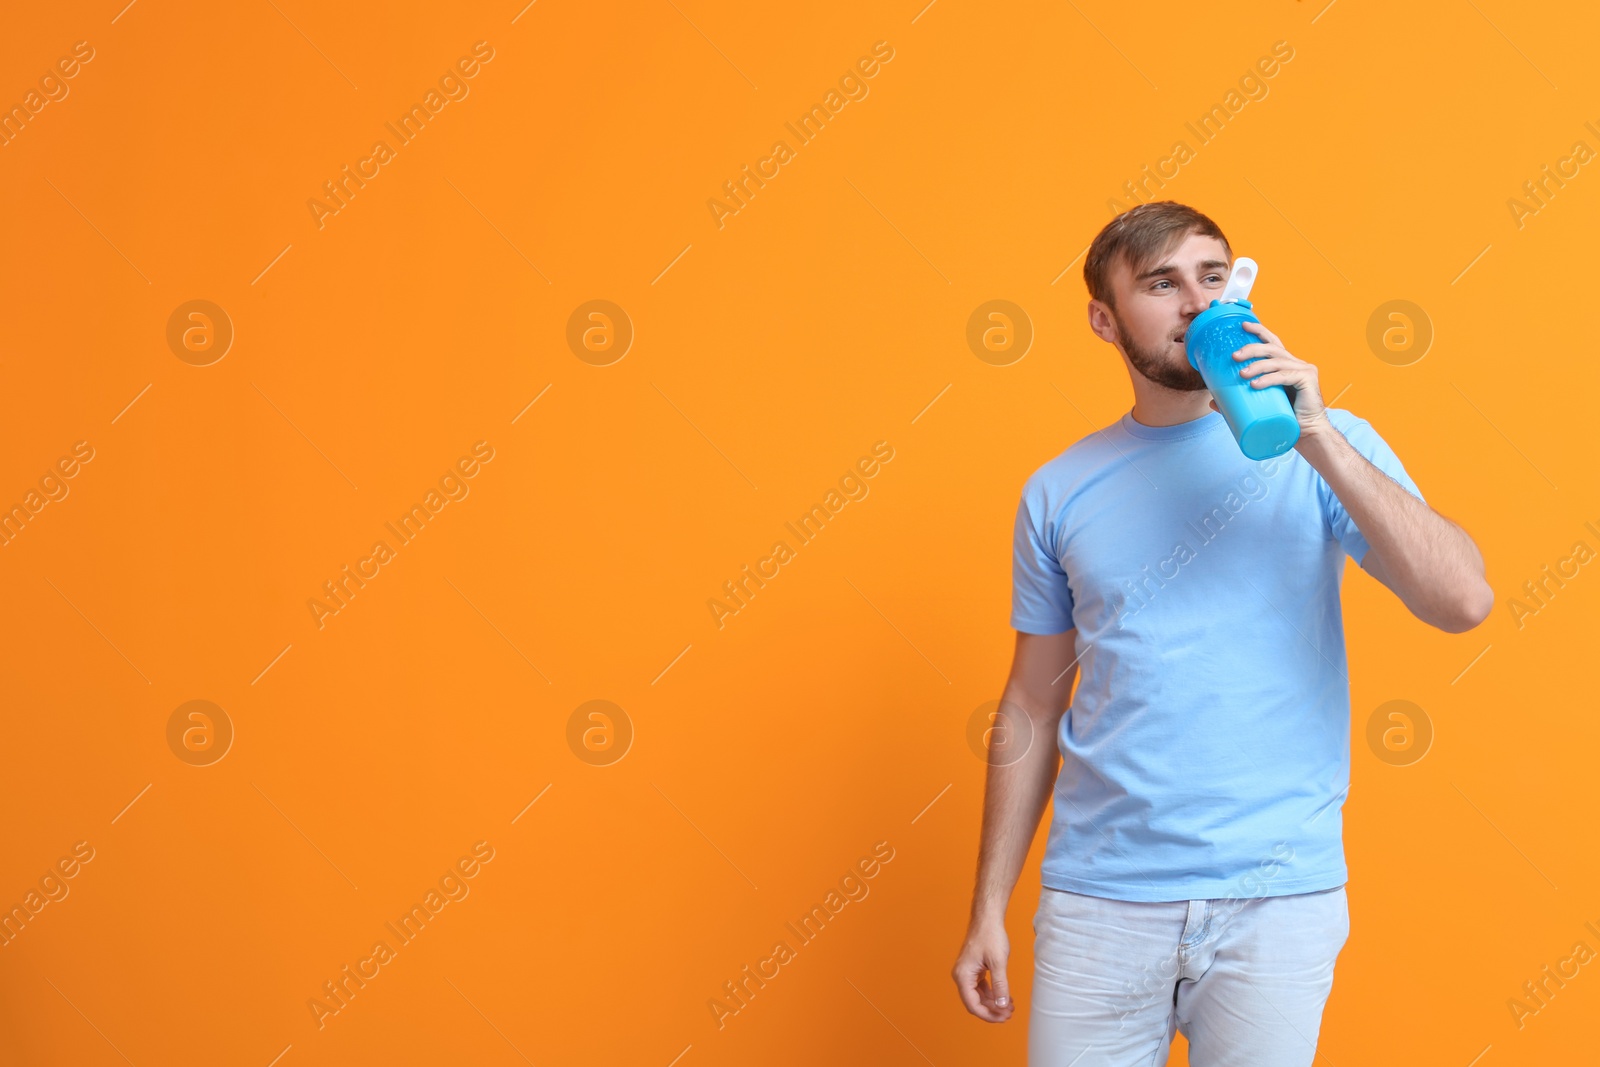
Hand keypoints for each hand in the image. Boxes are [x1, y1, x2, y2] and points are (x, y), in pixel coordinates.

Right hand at [952, 922, 1014, 1022]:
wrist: (987, 918)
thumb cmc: (990, 936)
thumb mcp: (998, 962)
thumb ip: (1000, 986)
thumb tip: (1001, 1006)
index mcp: (963, 975)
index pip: (972, 1004)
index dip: (988, 1014)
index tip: (1003, 1017)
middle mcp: (961, 976)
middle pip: (974, 1002)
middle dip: (992, 1010)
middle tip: (1009, 1013)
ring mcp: (967, 972)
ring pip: (978, 996)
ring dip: (993, 1003)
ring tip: (1009, 1006)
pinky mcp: (973, 969)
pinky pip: (980, 987)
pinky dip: (992, 993)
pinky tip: (1004, 996)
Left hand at [1207, 320, 1331, 445]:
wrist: (1307, 433)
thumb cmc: (1285, 417)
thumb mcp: (1261, 404)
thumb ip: (1239, 400)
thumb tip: (1212, 402)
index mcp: (1286, 364)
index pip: (1272, 342)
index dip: (1259, 331)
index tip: (1243, 325)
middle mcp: (1296, 363)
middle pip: (1272, 348)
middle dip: (1251, 349)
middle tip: (1234, 356)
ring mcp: (1304, 370)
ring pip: (1277, 361)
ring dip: (1257, 365)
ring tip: (1241, 374)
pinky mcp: (1308, 380)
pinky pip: (1285, 376)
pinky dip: (1269, 379)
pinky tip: (1256, 384)